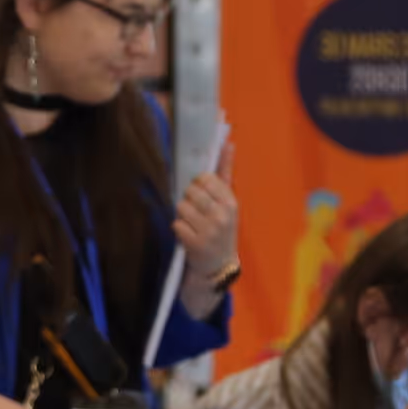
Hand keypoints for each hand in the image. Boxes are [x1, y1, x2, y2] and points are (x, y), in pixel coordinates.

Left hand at [172, 134, 240, 300]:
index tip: (202, 194)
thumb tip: (228, 143)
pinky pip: (176, 224)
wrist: (219, 265)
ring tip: (193, 224)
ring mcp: (209, 230)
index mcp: (231, 202)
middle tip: (197, 212)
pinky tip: (189, 235)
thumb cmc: (222, 228)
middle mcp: (222, 215)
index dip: (199, 184)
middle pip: (191, 191)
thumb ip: (225, 172)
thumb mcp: (228, 202)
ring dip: (183, 214)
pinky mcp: (195, 244)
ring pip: (181, 206)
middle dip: (189, 199)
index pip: (206, 178)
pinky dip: (179, 229)